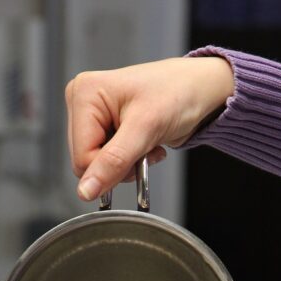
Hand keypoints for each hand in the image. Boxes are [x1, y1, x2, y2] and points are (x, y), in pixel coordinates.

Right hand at [65, 56, 233, 200]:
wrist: (199, 90)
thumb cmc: (178, 92)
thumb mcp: (145, 128)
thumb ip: (113, 162)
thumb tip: (86, 190)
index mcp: (84, 93)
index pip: (81, 157)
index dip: (109, 167)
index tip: (136, 154)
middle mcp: (83, 102)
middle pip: (86, 162)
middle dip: (118, 165)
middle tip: (144, 146)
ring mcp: (93, 116)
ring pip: (98, 166)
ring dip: (126, 164)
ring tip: (147, 143)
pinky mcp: (105, 127)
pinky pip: (108, 162)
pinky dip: (130, 161)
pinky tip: (145, 145)